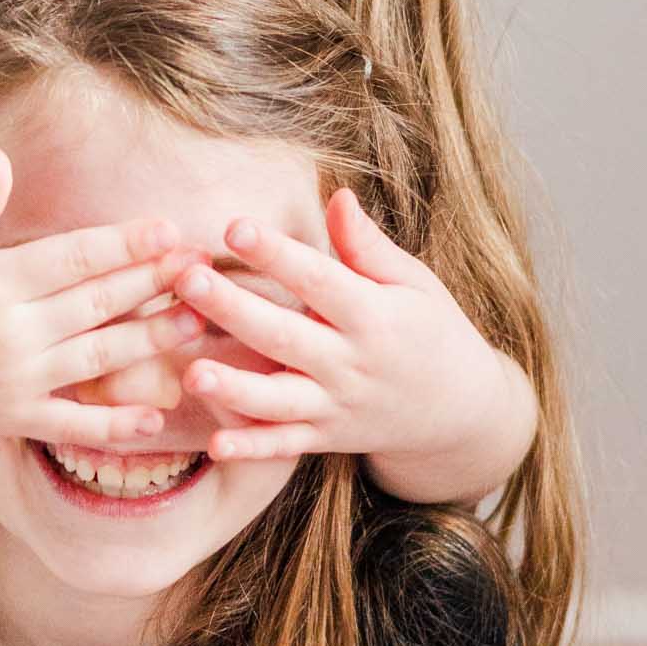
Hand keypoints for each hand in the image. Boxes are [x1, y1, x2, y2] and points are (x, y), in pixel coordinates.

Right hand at [0, 145, 213, 452]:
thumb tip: (1, 156)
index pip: (73, 258)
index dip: (125, 242)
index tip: (169, 228)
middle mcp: (7, 334)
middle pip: (97, 303)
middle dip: (154, 282)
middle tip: (203, 267)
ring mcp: (12, 382)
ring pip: (98, 359)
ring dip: (151, 341)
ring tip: (196, 321)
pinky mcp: (9, 420)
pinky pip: (73, 424)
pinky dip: (116, 425)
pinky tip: (158, 417)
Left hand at [167, 187, 510, 470]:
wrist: (461, 411)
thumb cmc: (431, 331)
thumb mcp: (414, 283)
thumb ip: (369, 246)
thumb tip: (338, 196)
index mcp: (373, 316)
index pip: (319, 280)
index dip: (276, 254)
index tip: (234, 226)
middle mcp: (351, 363)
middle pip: (285, 336)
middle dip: (233, 310)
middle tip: (185, 281)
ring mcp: (337, 406)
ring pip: (279, 400)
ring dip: (235, 388)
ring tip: (191, 373)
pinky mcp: (327, 439)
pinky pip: (285, 446)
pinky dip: (252, 448)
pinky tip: (214, 445)